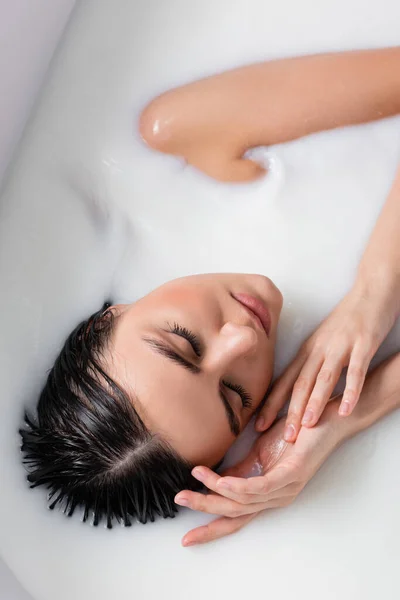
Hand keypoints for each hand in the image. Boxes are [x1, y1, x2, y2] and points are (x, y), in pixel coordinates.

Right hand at [175, 402, 343, 545]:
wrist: (325, 417)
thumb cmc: (295, 434)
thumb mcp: (260, 453)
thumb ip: (240, 470)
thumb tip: (213, 479)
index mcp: (266, 495)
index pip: (235, 517)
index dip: (210, 527)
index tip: (186, 537)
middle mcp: (276, 498)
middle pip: (234, 513)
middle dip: (204, 509)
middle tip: (180, 500)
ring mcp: (285, 489)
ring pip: (243, 501)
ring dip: (214, 491)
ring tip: (194, 479)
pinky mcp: (292, 475)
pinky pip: (260, 487)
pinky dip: (236, 486)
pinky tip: (219, 481)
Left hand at [255, 280, 398, 441]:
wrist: (371, 290)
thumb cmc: (347, 319)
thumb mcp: (322, 340)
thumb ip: (311, 363)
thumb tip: (298, 390)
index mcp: (308, 350)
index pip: (285, 381)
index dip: (271, 404)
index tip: (258, 425)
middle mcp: (319, 348)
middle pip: (301, 383)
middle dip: (290, 411)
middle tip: (282, 437)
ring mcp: (341, 345)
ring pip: (324, 377)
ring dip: (315, 402)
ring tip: (307, 425)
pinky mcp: (363, 343)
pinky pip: (356, 370)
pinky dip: (351, 391)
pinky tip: (347, 408)